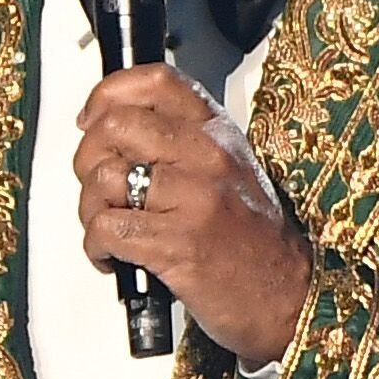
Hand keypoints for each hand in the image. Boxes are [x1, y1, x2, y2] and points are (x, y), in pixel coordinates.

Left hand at [75, 63, 311, 367]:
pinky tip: (112, 257)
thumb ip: (182, 145)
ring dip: (89, 208)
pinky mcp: (178, 244)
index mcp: (218, 133)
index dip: (107, 95)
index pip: (154, 82)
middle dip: (87, 158)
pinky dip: (95, 246)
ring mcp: (194, 198)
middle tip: (97, 187)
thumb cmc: (255, 241)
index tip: (91, 120)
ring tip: (107, 227)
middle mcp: (207, 156)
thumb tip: (115, 136)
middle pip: (114, 126)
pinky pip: (106, 227)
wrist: (291, 297)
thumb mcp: (231, 172)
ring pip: (104, 178)